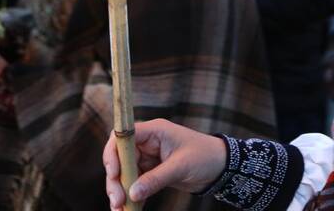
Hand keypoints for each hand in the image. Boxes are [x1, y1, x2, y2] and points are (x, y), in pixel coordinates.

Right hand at [104, 119, 226, 208]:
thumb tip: (132, 194)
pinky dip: (131, 197)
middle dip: (115, 180)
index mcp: (154, 131)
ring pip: (124, 173)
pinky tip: (131, 210)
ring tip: (121, 210)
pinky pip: (134, 184)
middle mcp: (147, 142)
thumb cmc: (204, 157)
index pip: (123, 136)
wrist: (221, 166)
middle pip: (119, 158)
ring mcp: (148, 157)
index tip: (113, 174)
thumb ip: (156, 179)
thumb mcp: (180, 167)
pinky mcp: (151, 172)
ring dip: (120, 191)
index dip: (113, 154)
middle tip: (117, 201)